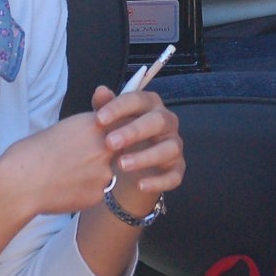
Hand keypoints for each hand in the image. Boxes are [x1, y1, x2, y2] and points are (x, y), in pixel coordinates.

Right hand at [0, 112, 115, 217]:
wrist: (21, 182)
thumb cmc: (32, 153)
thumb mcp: (64, 128)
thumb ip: (88, 130)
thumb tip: (101, 133)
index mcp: (94, 124)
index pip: (121, 122)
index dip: (115, 130)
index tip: (107, 135)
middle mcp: (105, 146)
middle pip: (120, 147)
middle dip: (106, 153)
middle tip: (80, 159)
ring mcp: (104, 172)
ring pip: (107, 171)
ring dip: (94, 174)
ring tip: (67, 175)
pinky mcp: (99, 194)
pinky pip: (98, 191)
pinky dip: (86, 191)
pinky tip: (66, 189)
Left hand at [91, 85, 184, 215]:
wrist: (130, 164)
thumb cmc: (119, 134)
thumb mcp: (109, 121)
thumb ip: (104, 106)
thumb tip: (100, 90)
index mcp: (150, 105)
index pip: (138, 100)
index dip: (119, 108)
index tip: (98, 119)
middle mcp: (167, 122)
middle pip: (157, 121)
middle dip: (134, 131)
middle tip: (110, 143)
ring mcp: (174, 145)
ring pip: (169, 148)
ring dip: (145, 156)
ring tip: (120, 165)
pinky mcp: (177, 168)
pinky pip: (174, 175)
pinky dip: (158, 181)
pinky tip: (140, 185)